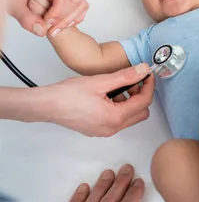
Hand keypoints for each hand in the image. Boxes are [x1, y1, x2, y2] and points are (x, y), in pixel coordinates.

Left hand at [8, 0, 88, 36]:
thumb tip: (42, 30)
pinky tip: (59, 24)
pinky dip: (72, 18)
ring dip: (69, 20)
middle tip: (51, 30)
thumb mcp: (13, 4)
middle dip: (65, 19)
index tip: (47, 23)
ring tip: (54, 29)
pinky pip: (80, 6)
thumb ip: (26, 18)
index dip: (58, 12)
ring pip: (80, 4)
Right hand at [37, 64, 154, 135]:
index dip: (149, 86)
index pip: (144, 102)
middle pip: (140, 113)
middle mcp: (112, 128)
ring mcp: (104, 131)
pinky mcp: (98, 130)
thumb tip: (142, 70)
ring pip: (129, 117)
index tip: (147, 74)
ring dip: (129, 101)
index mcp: (115, 118)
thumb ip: (125, 76)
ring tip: (116, 85)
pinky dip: (118, 107)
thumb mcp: (100, 81)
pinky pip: (117, 119)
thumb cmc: (68, 95)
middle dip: (140, 95)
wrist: (47, 105)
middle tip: (133, 80)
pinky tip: (107, 94)